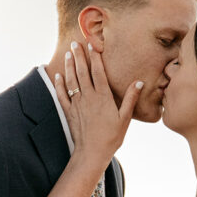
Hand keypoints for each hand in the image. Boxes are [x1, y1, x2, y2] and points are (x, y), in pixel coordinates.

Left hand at [55, 41, 140, 166]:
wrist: (91, 153)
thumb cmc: (111, 137)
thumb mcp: (125, 119)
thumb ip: (130, 99)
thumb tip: (138, 82)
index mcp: (103, 97)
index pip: (98, 72)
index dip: (95, 57)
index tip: (92, 44)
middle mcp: (88, 98)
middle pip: (82, 72)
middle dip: (79, 56)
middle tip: (76, 43)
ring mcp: (77, 105)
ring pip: (71, 81)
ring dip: (69, 66)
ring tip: (68, 54)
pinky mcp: (69, 113)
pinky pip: (62, 96)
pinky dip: (59, 85)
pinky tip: (58, 76)